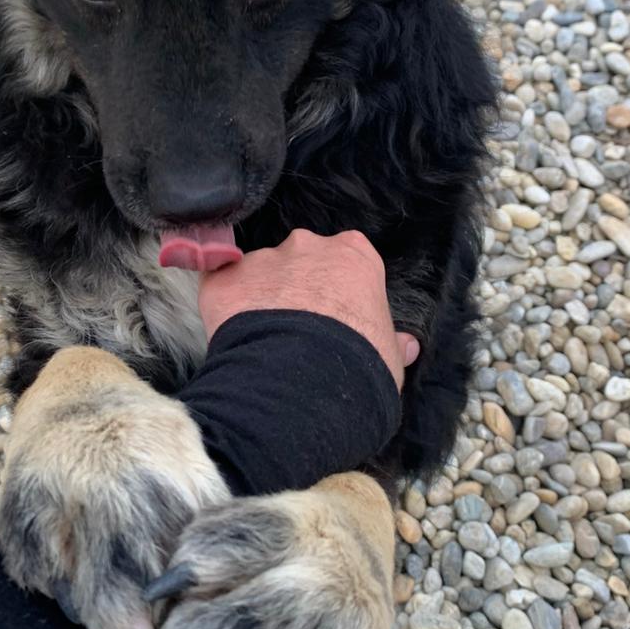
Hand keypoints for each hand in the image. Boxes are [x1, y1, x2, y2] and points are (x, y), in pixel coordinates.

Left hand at [197, 229, 418, 388]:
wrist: (302, 383)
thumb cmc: (360, 367)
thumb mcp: (389, 358)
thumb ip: (391, 342)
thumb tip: (407, 345)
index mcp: (354, 255)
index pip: (347, 261)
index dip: (341, 290)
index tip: (338, 317)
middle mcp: (307, 245)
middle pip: (301, 260)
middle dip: (297, 288)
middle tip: (298, 331)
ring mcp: (262, 259)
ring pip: (260, 275)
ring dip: (260, 300)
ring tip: (264, 343)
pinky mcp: (223, 280)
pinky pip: (222, 288)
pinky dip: (226, 308)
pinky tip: (233, 339)